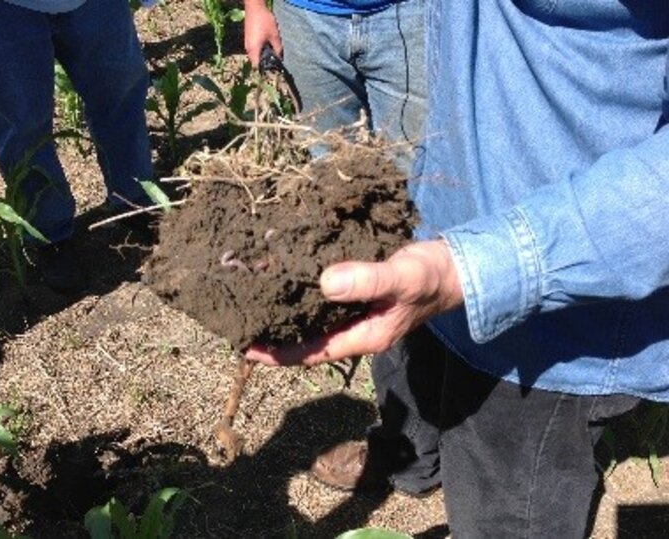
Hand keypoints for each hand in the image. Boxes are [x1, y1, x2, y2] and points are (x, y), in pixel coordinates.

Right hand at [244, 0, 282, 67]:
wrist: (254, 7)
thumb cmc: (264, 21)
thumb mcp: (275, 36)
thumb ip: (278, 49)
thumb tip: (280, 59)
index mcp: (253, 50)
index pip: (257, 67)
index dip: (264, 70)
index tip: (272, 70)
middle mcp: (248, 49)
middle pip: (255, 62)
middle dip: (264, 64)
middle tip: (274, 63)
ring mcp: (247, 44)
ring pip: (254, 56)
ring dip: (262, 57)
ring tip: (272, 54)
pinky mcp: (247, 39)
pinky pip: (253, 50)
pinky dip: (259, 51)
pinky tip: (267, 46)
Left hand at [245, 240, 463, 365]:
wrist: (455, 268)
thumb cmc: (431, 278)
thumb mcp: (401, 279)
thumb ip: (368, 281)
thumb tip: (324, 283)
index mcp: (363, 336)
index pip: (311, 353)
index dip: (277, 354)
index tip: (244, 347)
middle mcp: (355, 329)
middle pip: (305, 337)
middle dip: (273, 330)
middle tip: (239, 314)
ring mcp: (356, 312)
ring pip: (312, 315)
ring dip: (285, 307)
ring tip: (254, 292)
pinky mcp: (358, 293)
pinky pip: (323, 295)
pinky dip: (301, 287)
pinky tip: (285, 270)